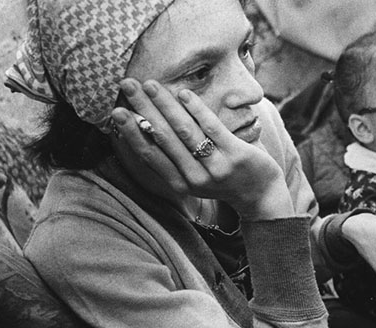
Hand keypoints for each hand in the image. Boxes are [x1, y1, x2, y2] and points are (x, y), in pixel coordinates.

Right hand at [110, 78, 291, 219]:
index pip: (149, 154)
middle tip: (127, 86)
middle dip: (143, 109)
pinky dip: (195, 108)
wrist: (260, 195)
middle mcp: (194, 178)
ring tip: (150, 84)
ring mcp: (215, 167)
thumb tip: (145, 130)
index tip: (115, 110)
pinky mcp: (235, 155)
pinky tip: (183, 92)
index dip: (130, 132)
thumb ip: (173, 158)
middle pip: (162, 138)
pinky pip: (211, 127)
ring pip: (184, 131)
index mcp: (179, 184)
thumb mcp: (193, 175)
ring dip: (165, 104)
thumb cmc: (223, 178)